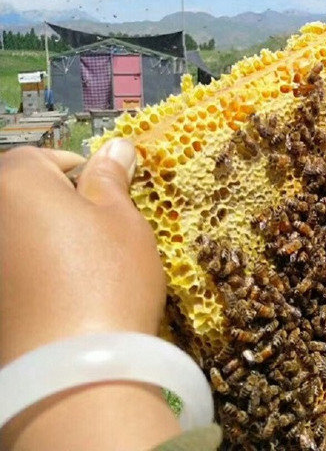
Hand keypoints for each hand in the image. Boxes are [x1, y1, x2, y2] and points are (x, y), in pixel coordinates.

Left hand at [0, 141, 179, 449]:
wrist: (73, 370)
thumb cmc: (106, 278)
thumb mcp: (122, 219)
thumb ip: (111, 179)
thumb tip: (114, 146)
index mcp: (14, 182)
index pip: (43, 158)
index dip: (81, 173)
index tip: (110, 197)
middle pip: (23, 196)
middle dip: (59, 206)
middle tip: (100, 233)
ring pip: (17, 234)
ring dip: (44, 240)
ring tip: (84, 269)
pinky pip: (13, 268)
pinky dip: (33, 272)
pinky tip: (62, 295)